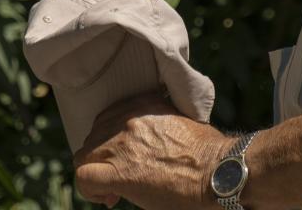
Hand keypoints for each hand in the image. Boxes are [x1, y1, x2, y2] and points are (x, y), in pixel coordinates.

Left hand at [73, 93, 233, 208]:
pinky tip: (108, 197)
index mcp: (143, 105)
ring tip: (114, 188)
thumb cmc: (208, 150)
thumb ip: (156, 120)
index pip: (108, 117)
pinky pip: (84, 178)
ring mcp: (122, 147)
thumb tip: (147, 136)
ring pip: (84, 156)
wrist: (218, 170)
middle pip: (94, 137)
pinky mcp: (120, 174)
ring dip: (96, 171)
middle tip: (122, 174)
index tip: (125, 156)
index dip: (111, 138)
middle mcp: (128, 121)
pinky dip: (90, 189)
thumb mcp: (181, 118)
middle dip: (103, 157)